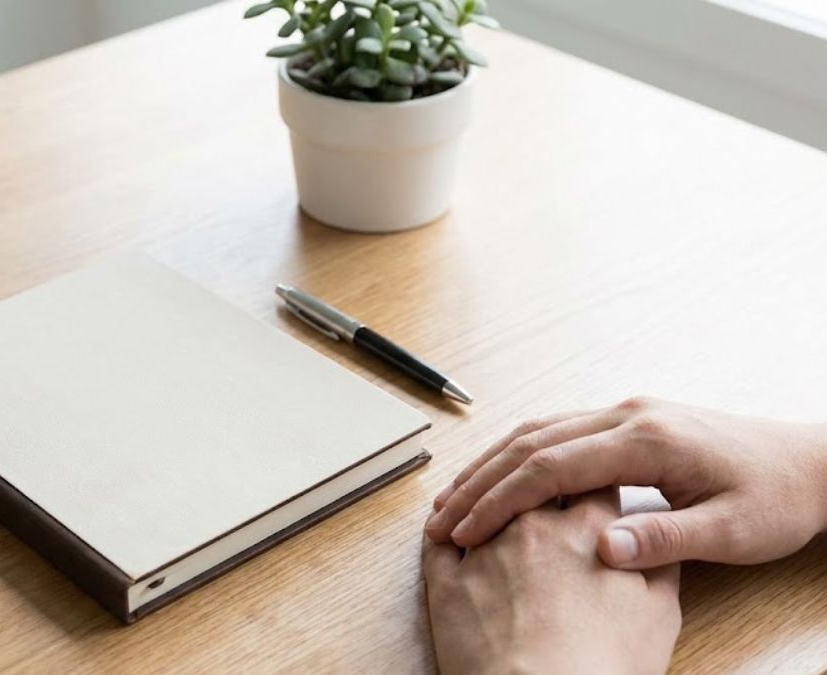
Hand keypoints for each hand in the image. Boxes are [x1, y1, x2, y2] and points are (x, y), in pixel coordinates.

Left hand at [422, 489, 680, 674]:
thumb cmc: (604, 668)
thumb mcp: (658, 616)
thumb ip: (658, 565)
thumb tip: (655, 542)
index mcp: (590, 530)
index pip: (596, 482)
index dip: (598, 480)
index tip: (597, 481)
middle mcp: (534, 526)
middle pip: (537, 485)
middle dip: (544, 483)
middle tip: (543, 484)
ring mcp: (485, 550)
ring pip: (484, 504)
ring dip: (488, 500)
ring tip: (487, 499)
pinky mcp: (447, 582)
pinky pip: (438, 541)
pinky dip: (443, 528)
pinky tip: (446, 526)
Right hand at [426, 397, 826, 568]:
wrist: (813, 463)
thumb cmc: (778, 497)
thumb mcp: (733, 531)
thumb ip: (665, 539)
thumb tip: (601, 547)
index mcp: (647, 438)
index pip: (551, 468)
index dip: (501, 501)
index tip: (466, 530)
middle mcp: (629, 415)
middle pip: (531, 442)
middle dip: (480, 482)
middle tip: (440, 516)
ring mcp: (627, 412)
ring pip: (538, 430)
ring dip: (491, 464)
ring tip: (454, 498)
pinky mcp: (629, 420)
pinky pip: (557, 430)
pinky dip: (518, 454)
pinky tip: (499, 476)